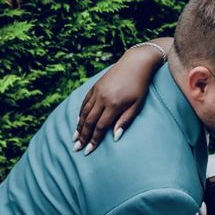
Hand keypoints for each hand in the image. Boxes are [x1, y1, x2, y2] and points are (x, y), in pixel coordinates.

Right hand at [73, 39, 169, 153]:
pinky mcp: (95, 86)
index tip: (88, 151)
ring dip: (78, 127)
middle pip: (89, 121)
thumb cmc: (140, 86)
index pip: (100, 127)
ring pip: (84, 112)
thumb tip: (115, 137)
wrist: (136, 63)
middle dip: (83, 137)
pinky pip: (85, 103)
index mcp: (114, 105)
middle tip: (77, 148)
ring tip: (74, 138)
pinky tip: (78, 121)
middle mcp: (102, 98)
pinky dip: (80, 113)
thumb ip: (125, 121)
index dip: (94, 140)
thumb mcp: (137, 105)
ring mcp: (97, 92)